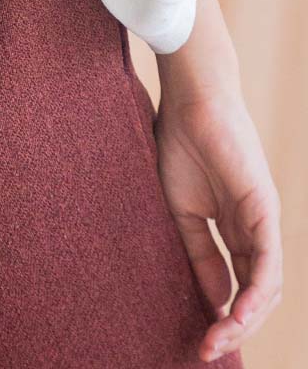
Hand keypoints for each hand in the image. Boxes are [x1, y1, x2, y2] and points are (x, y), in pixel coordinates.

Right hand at [155, 88, 281, 361]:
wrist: (189, 102)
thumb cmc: (179, 143)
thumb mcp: (181, 208)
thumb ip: (198, 251)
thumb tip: (214, 300)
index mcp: (232, 227)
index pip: (236, 283)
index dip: (220, 314)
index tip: (199, 340)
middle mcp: (253, 229)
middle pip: (255, 292)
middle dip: (234, 325)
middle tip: (207, 348)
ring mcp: (262, 220)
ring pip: (267, 285)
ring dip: (247, 317)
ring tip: (220, 336)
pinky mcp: (264, 210)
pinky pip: (267, 262)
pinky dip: (255, 292)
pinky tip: (238, 313)